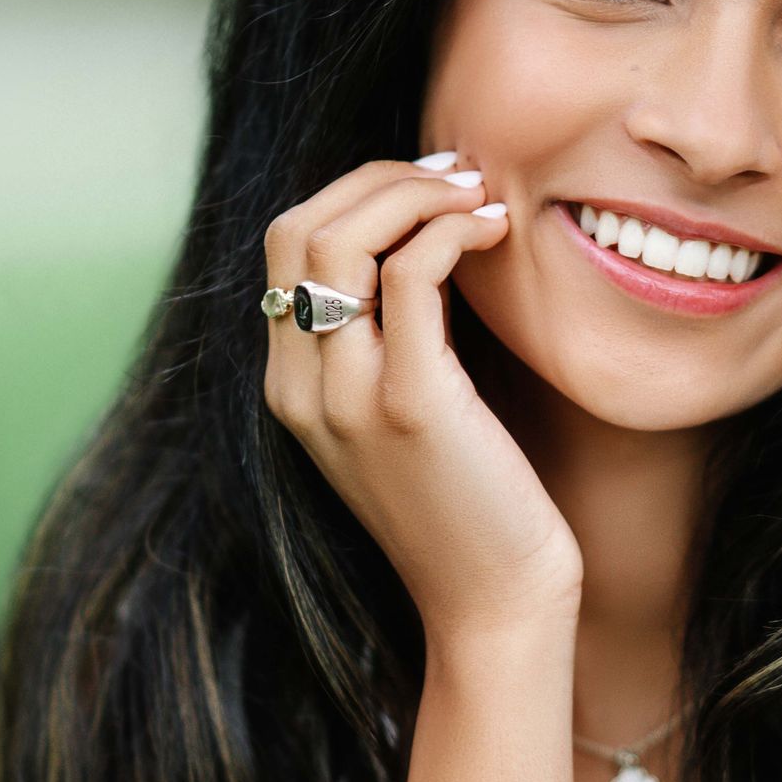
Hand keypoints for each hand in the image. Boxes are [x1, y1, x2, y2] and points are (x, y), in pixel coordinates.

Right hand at [263, 158, 581, 639]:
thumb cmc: (471, 508)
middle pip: (297, 227)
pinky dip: (451, 232)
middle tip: (456, 176)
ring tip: (479, 198)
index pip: (286, 247)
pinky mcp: (411, 404)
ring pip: (342, 238)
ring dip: (415, 193)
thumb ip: (394, 339)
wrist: (492, 605)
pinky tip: (495, 235)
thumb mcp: (409, 414)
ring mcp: (346, 397)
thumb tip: (425, 242)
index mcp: (290, 389)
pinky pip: (412, 275)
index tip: (428, 186)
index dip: (354, 193)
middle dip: (378, 178)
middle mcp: (301, 390)